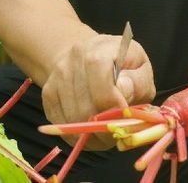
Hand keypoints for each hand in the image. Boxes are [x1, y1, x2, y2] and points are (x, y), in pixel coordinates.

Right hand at [42, 28, 155, 150]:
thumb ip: (138, 82)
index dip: (114, 108)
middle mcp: (73, 62)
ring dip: (91, 134)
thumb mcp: (139, 66)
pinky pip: (62, 125)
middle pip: (86, 109)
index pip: (103, 87)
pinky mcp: (48, 94)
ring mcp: (57, 78)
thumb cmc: (120, 64)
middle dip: (104, 128)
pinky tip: (91, 130)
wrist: (88, 54)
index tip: (125, 118)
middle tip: (117, 133)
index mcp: (99, 51)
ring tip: (105, 132)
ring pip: (73, 120)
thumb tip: (123, 93)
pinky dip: (77, 135)